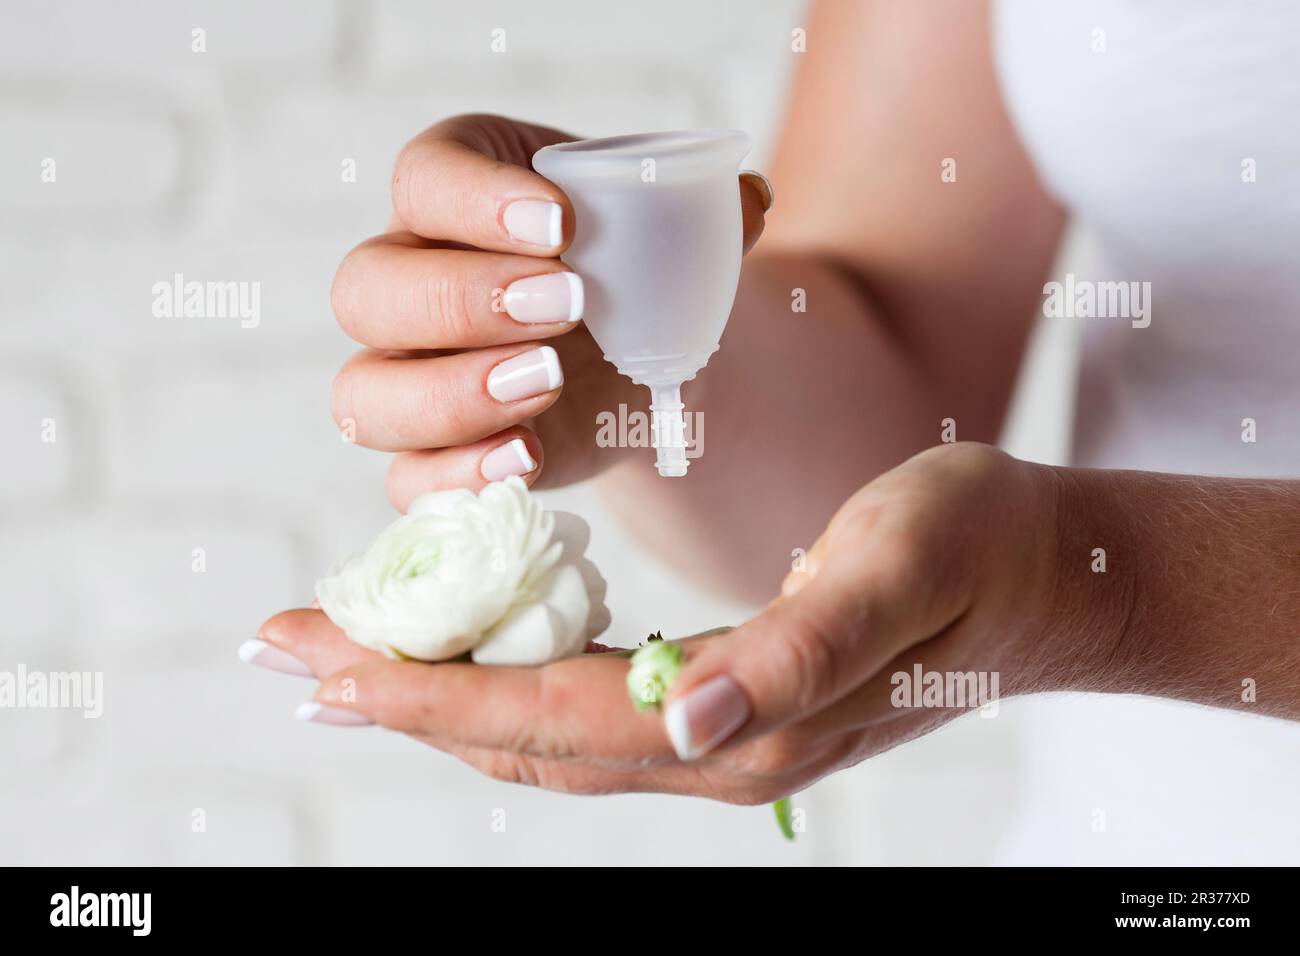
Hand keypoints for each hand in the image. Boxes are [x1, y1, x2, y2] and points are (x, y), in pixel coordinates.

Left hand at [255, 443, 1120, 802]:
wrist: (1046, 574)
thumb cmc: (975, 548)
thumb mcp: (897, 569)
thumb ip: (801, 651)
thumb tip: (687, 716)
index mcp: (744, 723)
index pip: (546, 718)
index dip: (425, 690)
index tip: (319, 659)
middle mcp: (716, 748)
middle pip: (519, 738)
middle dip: (395, 697)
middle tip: (285, 651)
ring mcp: (720, 736)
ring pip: (542, 731)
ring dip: (436, 695)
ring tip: (346, 659)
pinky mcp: (729, 702)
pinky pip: (585, 708)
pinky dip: (504, 683)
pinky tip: (470, 654)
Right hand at [329, 114, 769, 502]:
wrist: (637, 351)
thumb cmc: (629, 268)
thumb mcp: (658, 229)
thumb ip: (698, 214)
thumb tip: (749, 198)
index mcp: (450, 194)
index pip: (423, 179)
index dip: (476, 200)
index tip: (563, 223)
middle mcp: (404, 280)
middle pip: (368, 289)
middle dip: (465, 299)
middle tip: (569, 305)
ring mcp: (404, 374)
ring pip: (365, 392)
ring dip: (451, 393)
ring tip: (546, 382)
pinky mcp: (432, 455)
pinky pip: (405, 479)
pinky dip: (459, 477)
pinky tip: (527, 458)